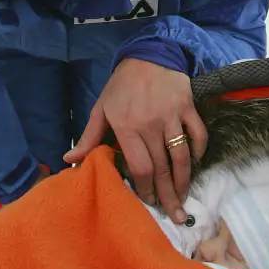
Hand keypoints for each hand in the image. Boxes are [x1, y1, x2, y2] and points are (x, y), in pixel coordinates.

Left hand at [63, 59, 207, 223]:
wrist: (147, 54)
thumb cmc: (121, 86)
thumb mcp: (101, 108)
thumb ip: (88, 137)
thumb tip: (69, 161)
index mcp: (126, 126)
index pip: (140, 167)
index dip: (145, 189)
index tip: (147, 201)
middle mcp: (150, 123)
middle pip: (161, 168)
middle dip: (168, 194)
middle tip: (173, 214)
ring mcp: (171, 115)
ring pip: (181, 156)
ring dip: (184, 180)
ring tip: (184, 198)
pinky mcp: (188, 106)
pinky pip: (197, 134)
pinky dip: (198, 151)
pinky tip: (194, 164)